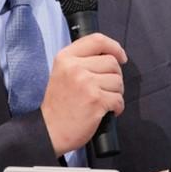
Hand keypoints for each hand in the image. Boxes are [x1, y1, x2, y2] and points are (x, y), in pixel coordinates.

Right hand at [40, 32, 126, 156]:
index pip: (97, 40)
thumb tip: (110, 54)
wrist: (50, 130)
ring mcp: (86, 84)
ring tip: (103, 100)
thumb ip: (81, 60)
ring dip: (116, 93)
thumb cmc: (58, 105)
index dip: (114, 47)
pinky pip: (118, 99)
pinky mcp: (96, 100)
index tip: (120, 56)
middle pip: (112, 62)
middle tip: (106, 88)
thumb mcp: (62, 73)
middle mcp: (75, 68)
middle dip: (115, 76)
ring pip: (118, 81)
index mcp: (66, 58)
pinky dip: (117, 107)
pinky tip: (107, 110)